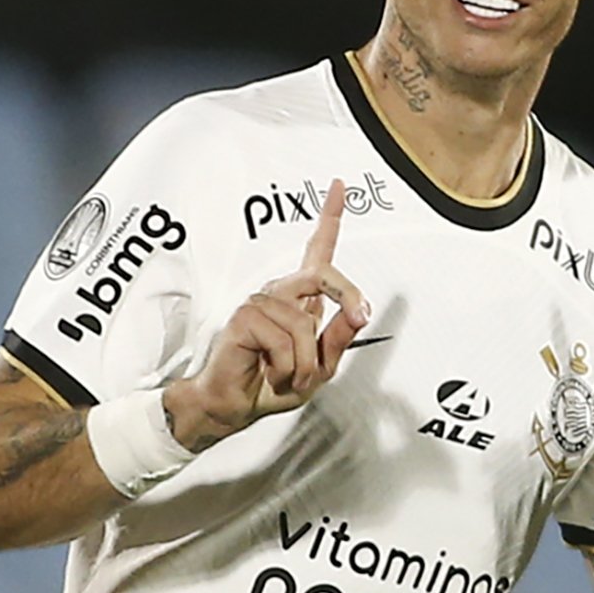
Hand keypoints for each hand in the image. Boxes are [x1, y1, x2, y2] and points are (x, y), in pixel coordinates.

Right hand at [167, 179, 369, 449]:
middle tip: (358, 315)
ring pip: (305, 324)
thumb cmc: (272, 384)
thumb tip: (359, 311)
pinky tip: (271, 372)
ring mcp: (259, 303)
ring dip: (305, 362)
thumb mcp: (319, 366)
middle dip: (347, 295)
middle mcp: (279, 294)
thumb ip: (337, 338)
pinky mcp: (244, 318)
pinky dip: (287, 367)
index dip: (330, 218)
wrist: (234, 406)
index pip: (317, 252)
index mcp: (299, 299)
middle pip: (322, 274)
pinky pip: (284, 341)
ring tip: (287, 375)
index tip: (340, 186)